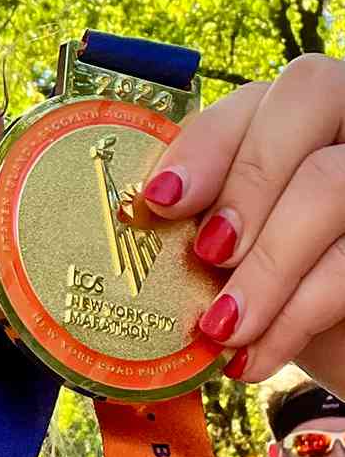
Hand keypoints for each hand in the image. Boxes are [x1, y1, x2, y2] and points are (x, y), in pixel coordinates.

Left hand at [144, 55, 344, 389]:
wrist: (334, 339)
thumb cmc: (265, 281)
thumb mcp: (228, 242)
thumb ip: (199, 212)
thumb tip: (132, 219)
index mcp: (294, 113)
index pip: (256, 96)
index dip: (206, 144)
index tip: (161, 200)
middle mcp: (342, 125)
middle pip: (309, 103)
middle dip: (247, 185)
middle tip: (208, 254)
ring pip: (332, 184)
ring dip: (268, 268)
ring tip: (222, 329)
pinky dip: (295, 318)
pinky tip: (252, 359)